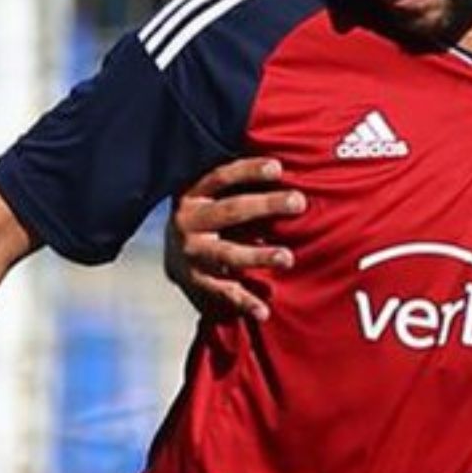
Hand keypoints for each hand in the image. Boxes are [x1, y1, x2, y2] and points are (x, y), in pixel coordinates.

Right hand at [165, 156, 305, 320]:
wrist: (172, 255)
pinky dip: (244, 302)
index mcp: (193, 194)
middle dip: (266, 205)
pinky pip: (222, 292)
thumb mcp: (214, 194)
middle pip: (230, 211)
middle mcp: (188, 222)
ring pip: (227, 254)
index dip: (248, 171)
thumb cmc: (209, 213)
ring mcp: (191, 254)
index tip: (278, 167)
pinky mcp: (196, 282)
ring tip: (288, 257)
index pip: (221, 177)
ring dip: (258, 255)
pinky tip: (264, 310)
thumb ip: (240, 182)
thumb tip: (285, 162)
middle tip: (299, 202)